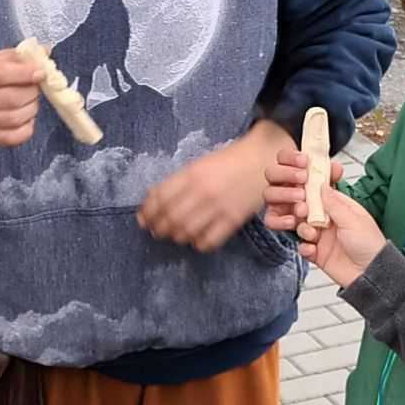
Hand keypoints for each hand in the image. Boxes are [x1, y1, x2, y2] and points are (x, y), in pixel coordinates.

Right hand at [0, 49, 47, 147]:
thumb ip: (22, 55)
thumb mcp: (0, 61)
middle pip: (12, 99)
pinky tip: (26, 119)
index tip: (40, 73)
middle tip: (35, 89)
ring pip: (15, 119)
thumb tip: (46, 50)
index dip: (24, 73)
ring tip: (30, 103)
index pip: (1, 74)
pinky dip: (27, 129)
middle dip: (32, 93)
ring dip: (31, 110)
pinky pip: (15, 137)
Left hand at [138, 121, 284, 250]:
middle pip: (170, 218)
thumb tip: (152, 201)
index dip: (147, 212)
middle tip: (157, 231)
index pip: (159, 198)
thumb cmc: (228, 162)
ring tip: (176, 235)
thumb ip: (178, 182)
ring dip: (177, 237)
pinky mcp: (233, 220)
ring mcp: (218, 207)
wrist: (262, 160)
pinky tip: (197, 239)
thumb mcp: (199, 165)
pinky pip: (209, 241)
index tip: (143, 220)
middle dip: (159, 228)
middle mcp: (202, 191)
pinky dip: (198, 244)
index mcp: (191, 174)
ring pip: (186, 232)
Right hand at [262, 150, 384, 286]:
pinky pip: (304, 248)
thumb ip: (334, 204)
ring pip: (303, 228)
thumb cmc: (370, 245)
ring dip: (303, 230)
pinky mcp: (319, 254)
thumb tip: (322, 186)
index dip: (310, 193)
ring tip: (311, 235)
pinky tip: (311, 249)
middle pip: (309, 211)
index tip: (300, 191)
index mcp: (342, 210)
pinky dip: (304, 248)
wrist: (370, 274)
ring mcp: (324, 238)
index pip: (322, 196)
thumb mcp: (352, 220)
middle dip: (302, 211)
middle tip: (302, 213)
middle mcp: (331, 222)